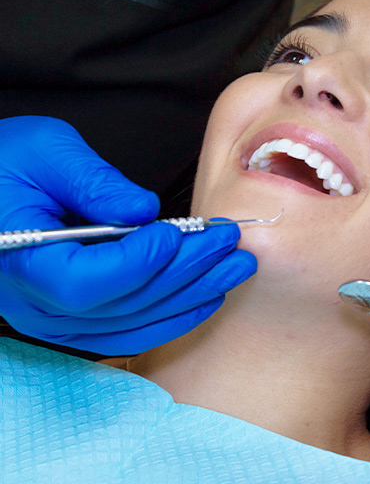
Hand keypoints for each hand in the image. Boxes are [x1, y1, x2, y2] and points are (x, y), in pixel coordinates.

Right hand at [0, 116, 256, 354]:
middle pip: (124, 302)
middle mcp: (38, 304)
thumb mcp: (43, 152)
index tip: (176, 233)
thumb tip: (144, 211)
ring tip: (234, 269)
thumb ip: (92, 181)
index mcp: (23, 260)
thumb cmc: (4, 166)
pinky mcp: (75, 322)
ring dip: (190, 296)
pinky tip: (205, 297)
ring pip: (135, 323)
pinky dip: (171, 316)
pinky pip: (129, 331)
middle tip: (229, 245)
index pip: (85, 281)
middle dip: (185, 272)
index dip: (137, 262)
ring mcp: (57, 320)